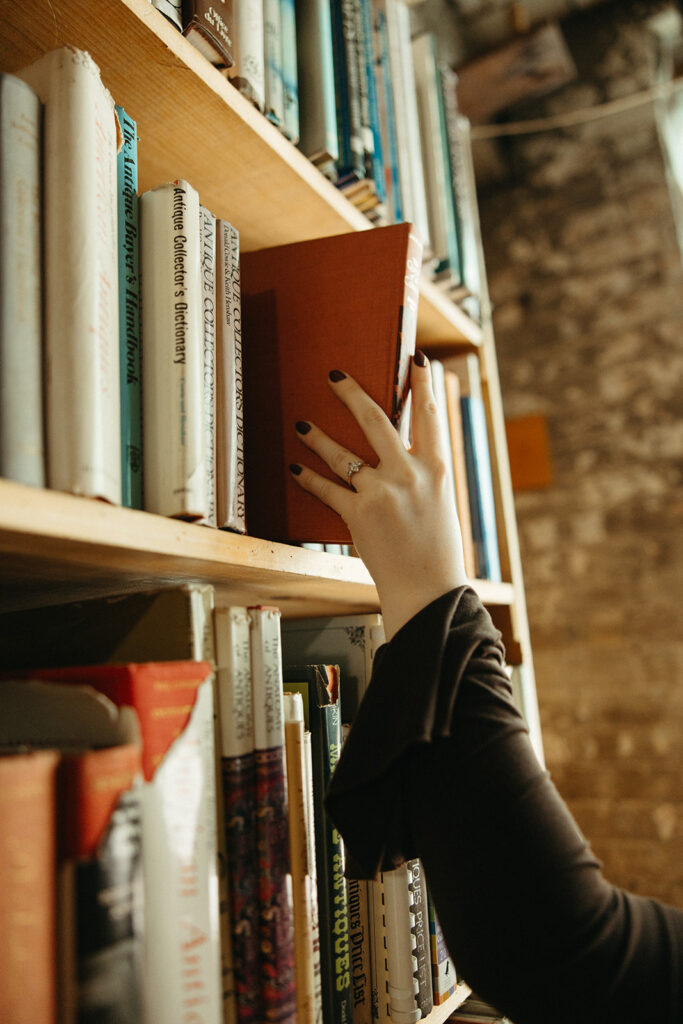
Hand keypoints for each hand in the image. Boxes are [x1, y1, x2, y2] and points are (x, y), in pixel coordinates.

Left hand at [290, 353, 467, 639]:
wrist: (428, 589)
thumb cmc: (437, 548)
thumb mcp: (440, 501)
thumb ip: (423, 471)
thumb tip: (401, 447)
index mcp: (438, 468)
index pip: (430, 415)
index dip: (423, 385)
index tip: (416, 360)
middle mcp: (410, 475)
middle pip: (377, 420)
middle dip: (353, 394)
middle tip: (335, 375)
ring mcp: (382, 493)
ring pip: (343, 454)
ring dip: (318, 437)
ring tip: (302, 424)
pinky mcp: (359, 515)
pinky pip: (327, 489)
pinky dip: (308, 478)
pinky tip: (296, 467)